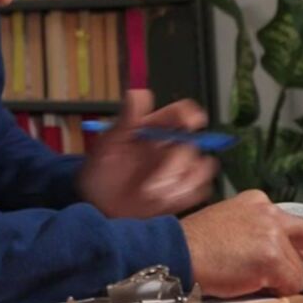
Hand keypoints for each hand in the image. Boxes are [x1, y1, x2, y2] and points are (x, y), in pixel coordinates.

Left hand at [77, 89, 219, 218]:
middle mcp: (171, 146)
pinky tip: (163, 200)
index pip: (181, 113)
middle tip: (153, 180)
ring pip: (202, 166)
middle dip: (175, 162)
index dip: (190, 114)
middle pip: (192, 143)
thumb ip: (125, 120)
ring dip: (181, 180)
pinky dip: (185, 194)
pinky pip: (201, 189)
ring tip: (152, 192)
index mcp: (153, 129)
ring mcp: (180, 169)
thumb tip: (136, 94)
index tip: (190, 122)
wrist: (99, 208)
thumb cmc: (100, 172)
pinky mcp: (185, 191)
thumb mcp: (107, 145)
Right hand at [181, 189, 302, 296]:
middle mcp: (269, 213)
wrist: (175, 250)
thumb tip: (302, 259)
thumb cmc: (197, 244)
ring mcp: (271, 234)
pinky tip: (248, 280)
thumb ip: (265, 236)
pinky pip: (289, 283)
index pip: (299, 221)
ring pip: (297, 270)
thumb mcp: (231, 226)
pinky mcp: (270, 256)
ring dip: (278, 279)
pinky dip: (274, 289)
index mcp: (258, 203)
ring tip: (245, 274)